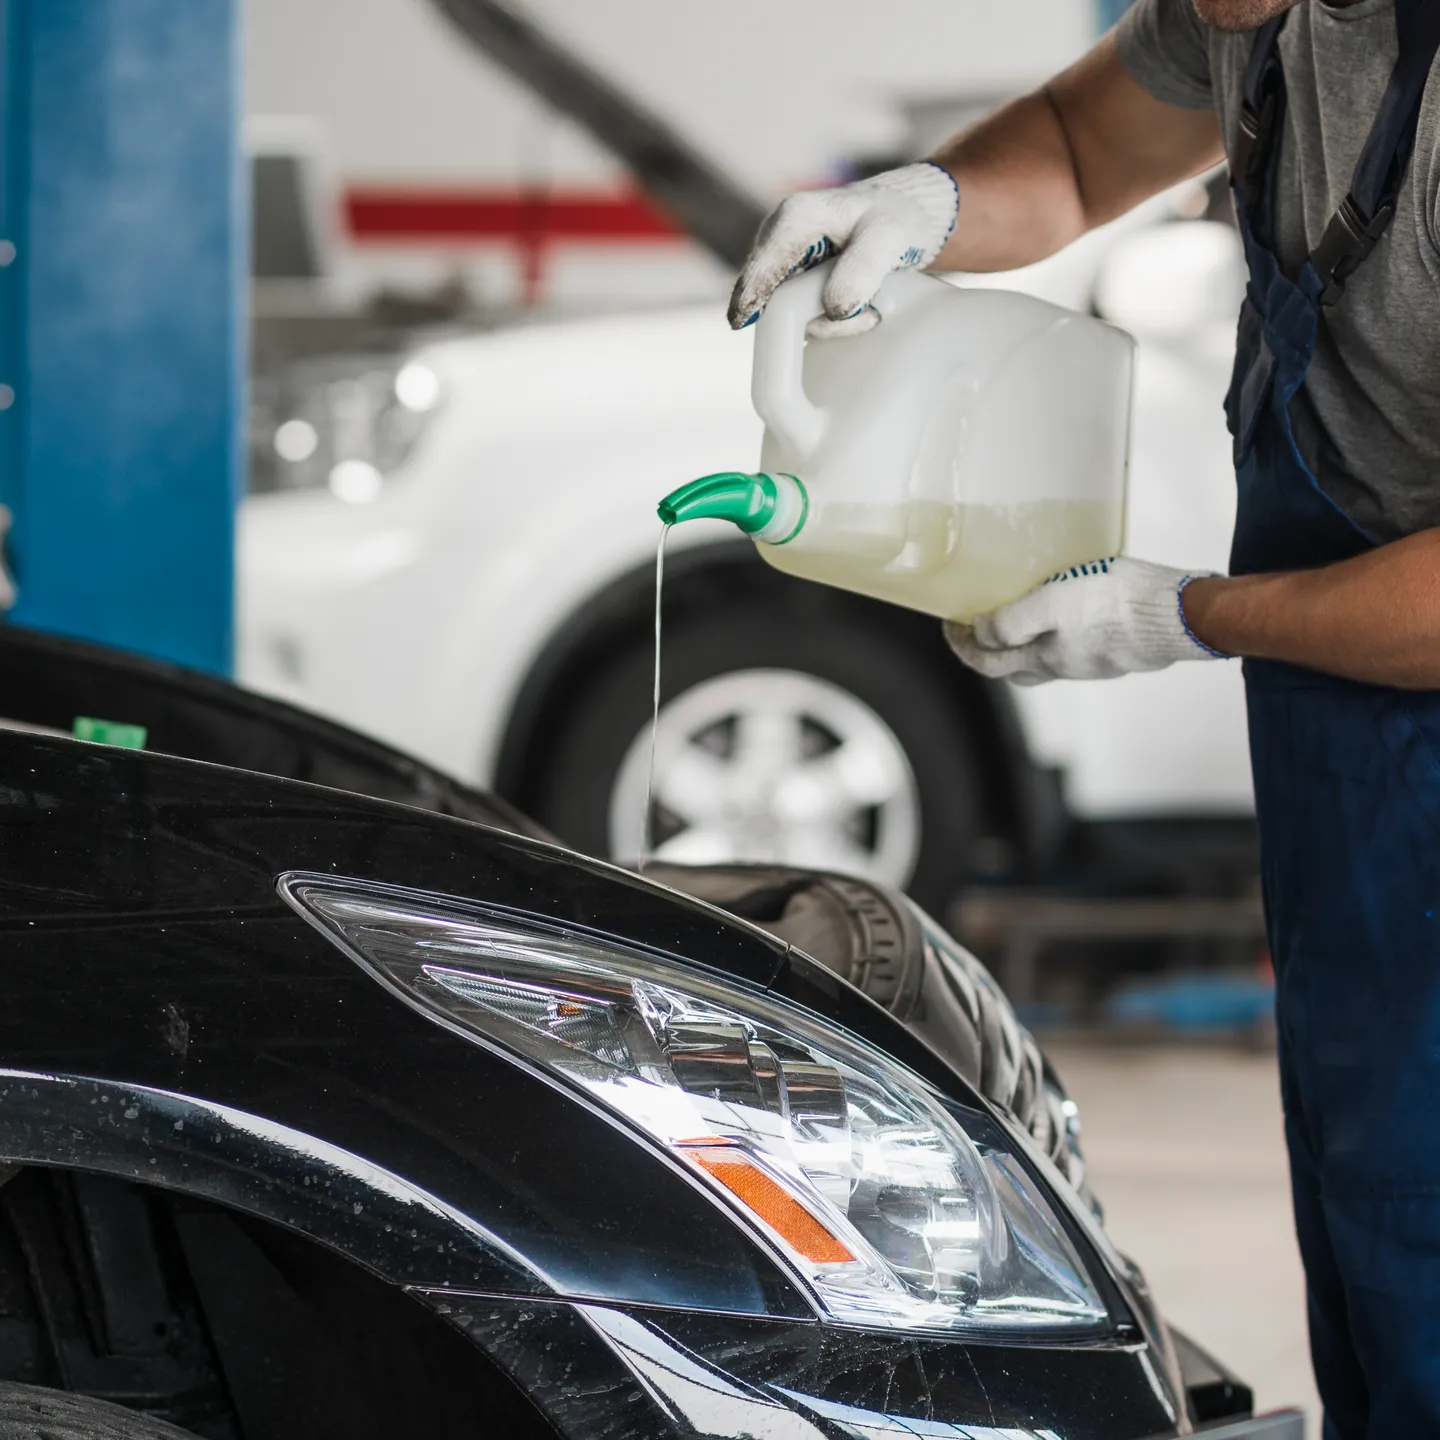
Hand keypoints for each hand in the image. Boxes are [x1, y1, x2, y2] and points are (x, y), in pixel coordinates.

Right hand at [728, 163, 959, 338]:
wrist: (902, 217)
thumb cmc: (893, 218)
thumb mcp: (887, 238)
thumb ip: (862, 269)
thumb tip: (833, 308)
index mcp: (794, 218)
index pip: (762, 266)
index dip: (750, 297)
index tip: (741, 322)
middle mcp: (779, 239)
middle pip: (774, 296)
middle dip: (816, 318)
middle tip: (869, 316)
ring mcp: (784, 263)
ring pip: (789, 312)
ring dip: (832, 321)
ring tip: (872, 309)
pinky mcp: (794, 282)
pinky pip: (801, 314)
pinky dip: (831, 319)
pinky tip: (859, 308)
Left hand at [944, 557, 1225, 684]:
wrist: (1182, 616)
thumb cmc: (1116, 605)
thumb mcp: (1053, 603)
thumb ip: (1013, 621)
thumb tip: (980, 633)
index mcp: (1046, 658)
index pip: (989, 663)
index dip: (963, 646)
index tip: (950, 623)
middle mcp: (1069, 667)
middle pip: (1016, 666)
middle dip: (990, 649)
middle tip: (978, 622)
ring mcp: (1098, 661)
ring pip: (1049, 657)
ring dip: (1027, 640)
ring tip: (1021, 610)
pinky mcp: (1123, 648)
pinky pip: (1080, 644)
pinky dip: (1063, 631)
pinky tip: (1071, 608)